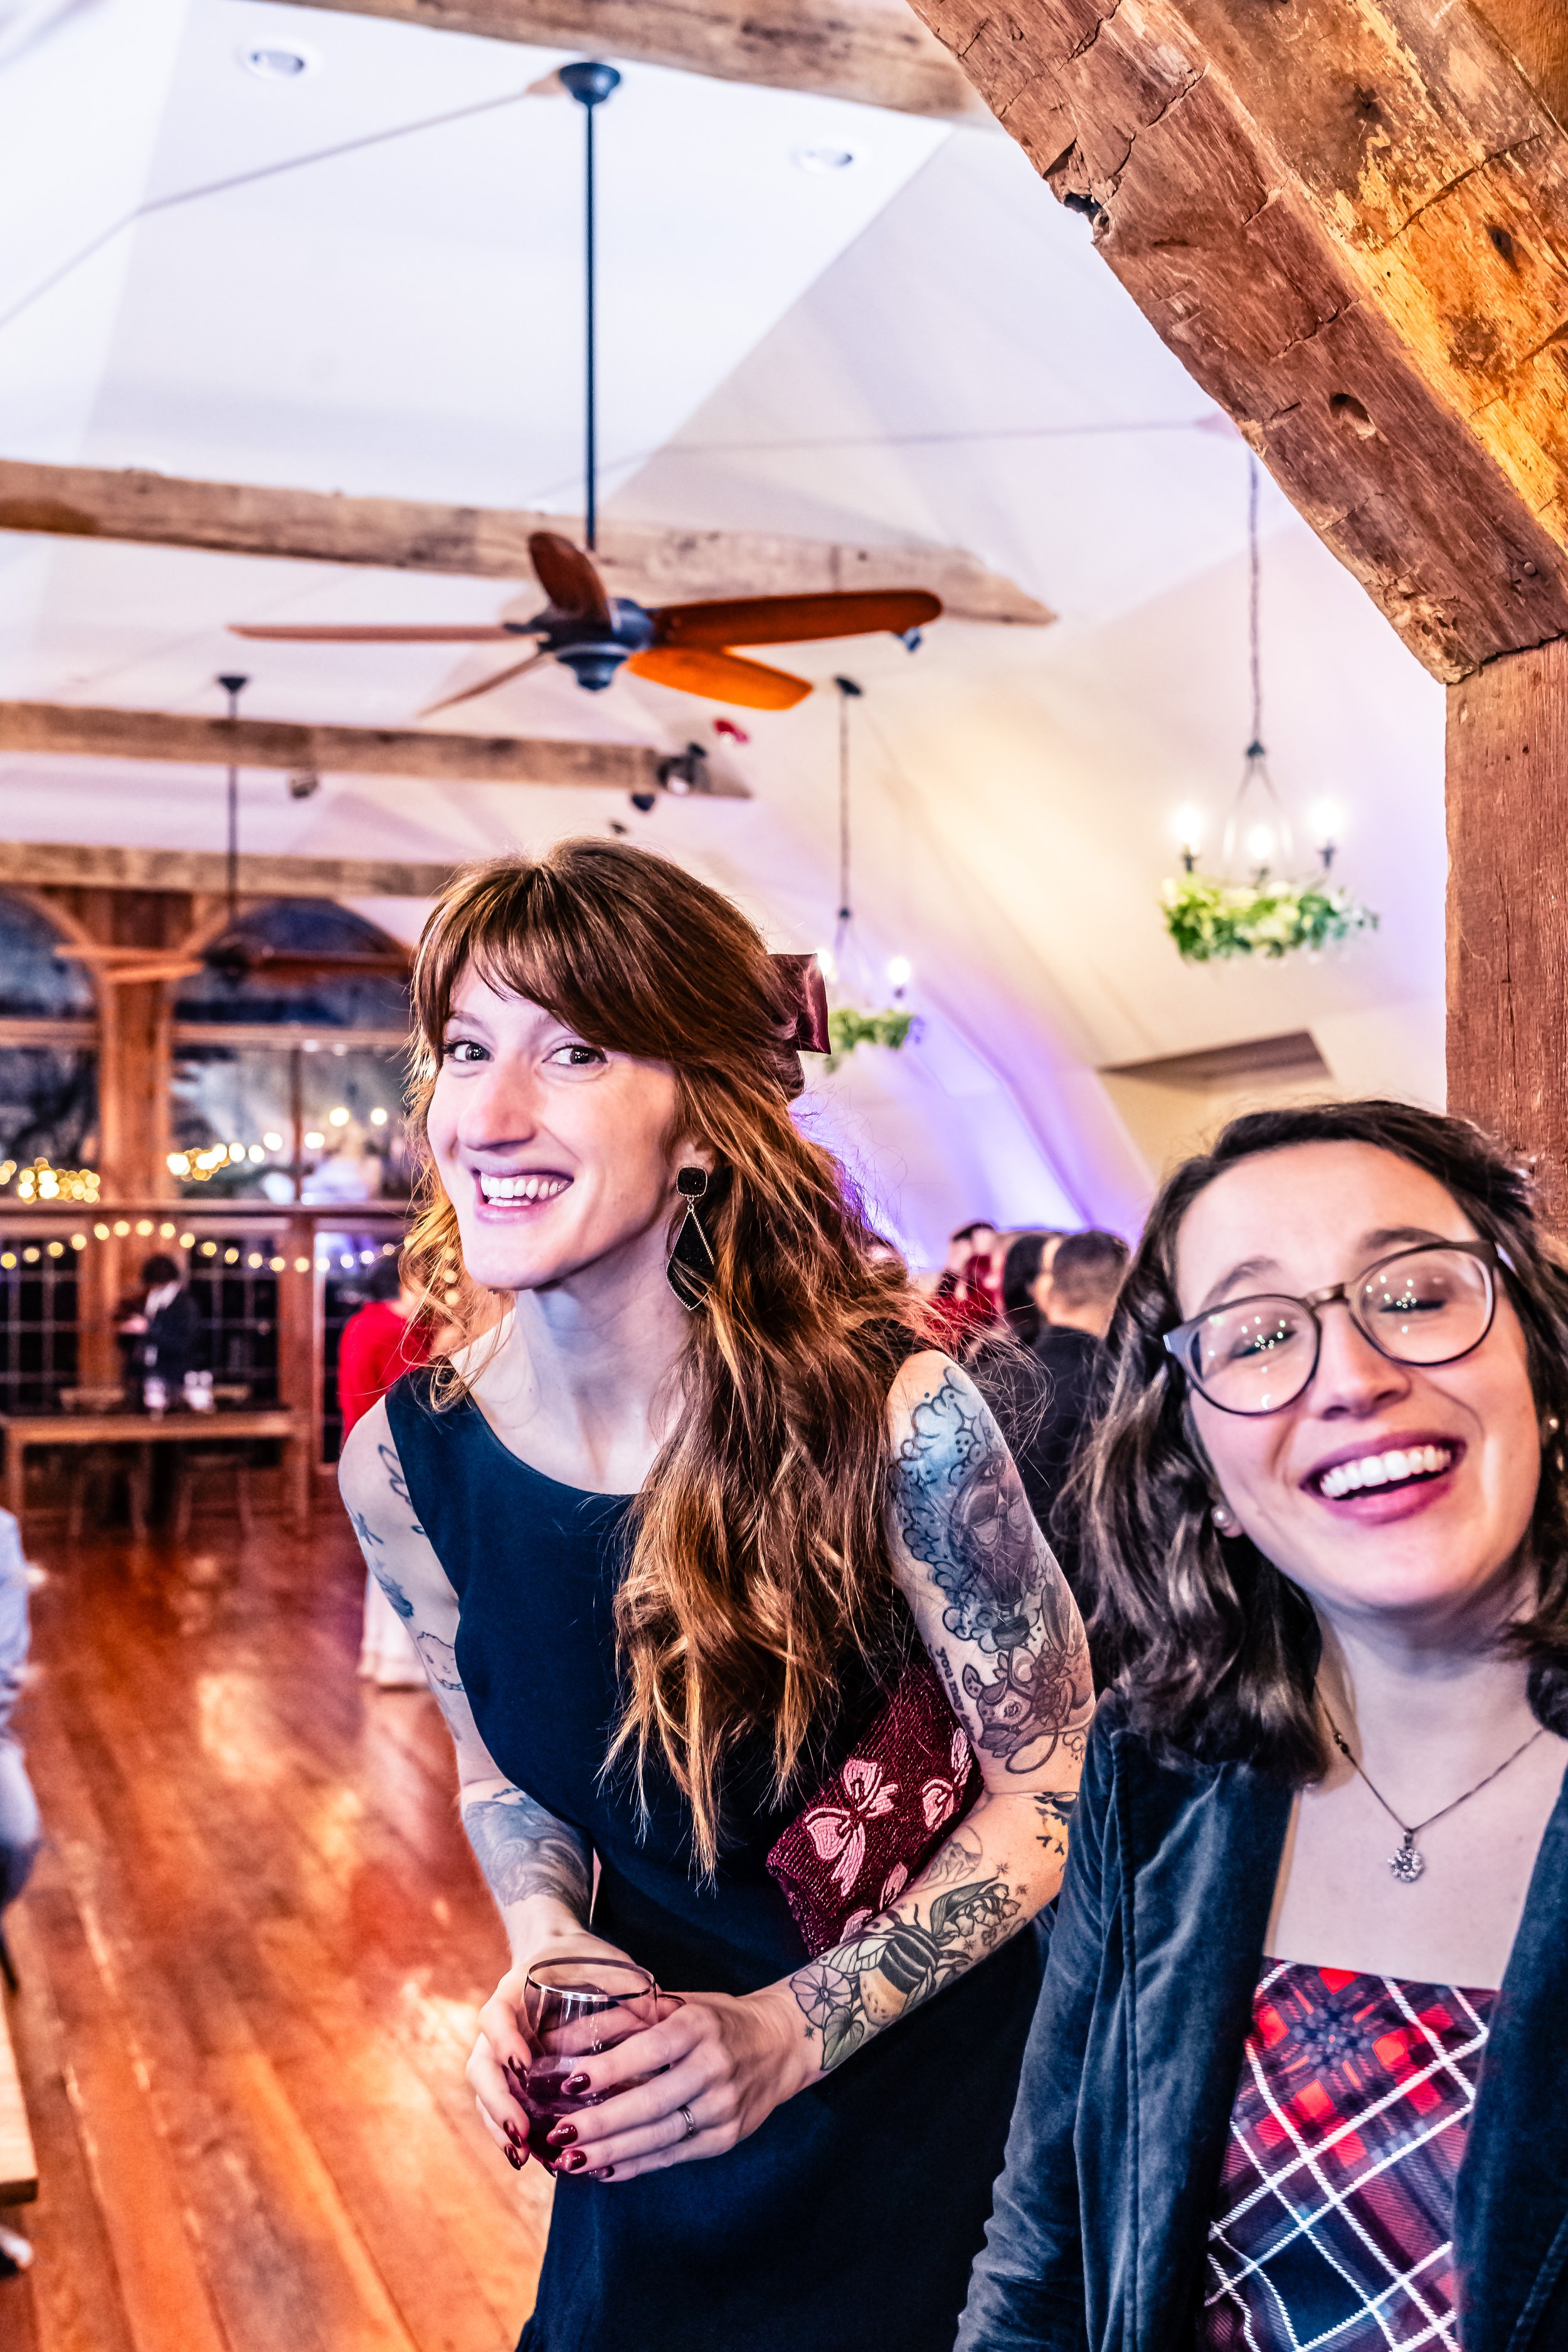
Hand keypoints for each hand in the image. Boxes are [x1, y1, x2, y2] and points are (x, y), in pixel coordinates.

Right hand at [467, 1924, 635, 2175]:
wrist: (559, 1955)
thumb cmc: (585, 1959)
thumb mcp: (603, 1963)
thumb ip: (624, 1983)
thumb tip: (659, 2013)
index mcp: (514, 1992)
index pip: (495, 2016)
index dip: (504, 2042)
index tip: (523, 2066)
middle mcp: (500, 2025)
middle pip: (481, 2066)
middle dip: (498, 2102)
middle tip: (521, 2132)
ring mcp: (500, 2052)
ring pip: (485, 2093)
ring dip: (499, 2126)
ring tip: (522, 2157)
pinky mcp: (511, 2075)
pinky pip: (500, 2106)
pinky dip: (510, 2132)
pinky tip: (531, 2158)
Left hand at [537, 1981, 810, 2184]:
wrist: (781, 2043)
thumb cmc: (715, 2020)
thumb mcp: (675, 2005)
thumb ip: (621, 2020)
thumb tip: (559, 2042)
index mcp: (699, 2027)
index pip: (650, 2051)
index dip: (610, 2068)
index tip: (570, 2082)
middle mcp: (714, 2068)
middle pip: (651, 2103)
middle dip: (602, 2124)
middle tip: (558, 2134)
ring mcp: (724, 2108)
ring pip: (660, 2137)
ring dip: (612, 2152)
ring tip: (570, 2160)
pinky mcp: (726, 2138)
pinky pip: (673, 2157)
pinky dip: (635, 2165)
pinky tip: (603, 2170)